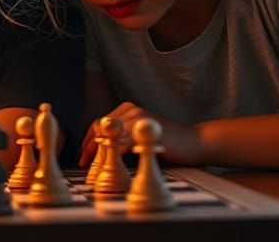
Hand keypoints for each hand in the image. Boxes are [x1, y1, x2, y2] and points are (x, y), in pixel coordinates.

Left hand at [79, 102, 203, 166]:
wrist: (196, 142)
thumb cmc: (169, 143)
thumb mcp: (141, 136)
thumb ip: (123, 138)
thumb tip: (101, 151)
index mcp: (127, 109)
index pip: (100, 123)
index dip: (88, 140)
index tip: (83, 156)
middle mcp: (131, 110)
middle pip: (101, 128)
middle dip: (89, 147)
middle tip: (83, 163)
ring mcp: (139, 118)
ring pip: (109, 135)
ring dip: (98, 153)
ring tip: (93, 168)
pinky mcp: (146, 130)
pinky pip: (123, 143)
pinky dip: (113, 155)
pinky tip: (109, 166)